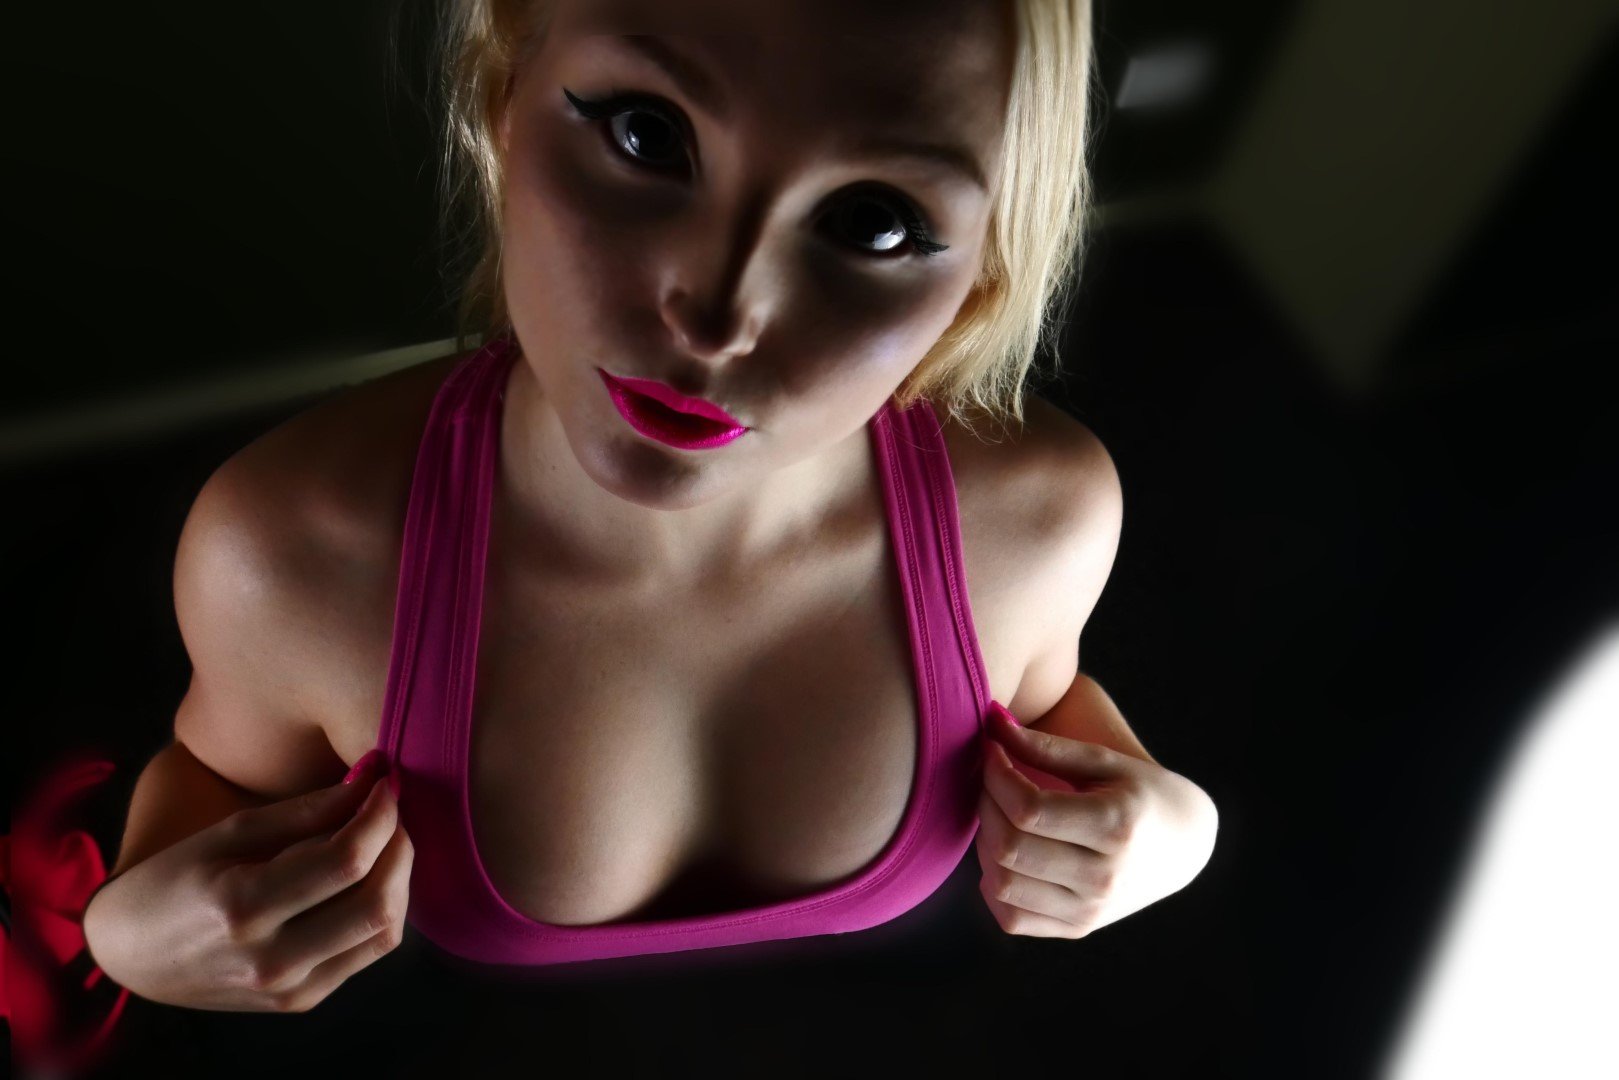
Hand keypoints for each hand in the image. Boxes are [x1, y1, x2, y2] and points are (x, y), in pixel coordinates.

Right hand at [83, 751, 412, 1012]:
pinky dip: (384, 908)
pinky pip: (370, 951)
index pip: (345, 861)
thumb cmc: (177, 879)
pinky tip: (369, 879)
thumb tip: (374, 777)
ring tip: (383, 842)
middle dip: (399, 845)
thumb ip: (305, 810)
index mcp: (242, 908)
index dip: (380, 815)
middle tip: (391, 811)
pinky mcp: (302, 1000)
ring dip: (399, 878)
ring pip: (385, 931)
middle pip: (377, 902)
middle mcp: (270, 959)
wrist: (133, 955)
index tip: (387, 782)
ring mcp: (290, 989)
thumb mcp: (228, 833)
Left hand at [974, 708, 1216, 938]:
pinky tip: (1005, 855)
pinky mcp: (1078, 929)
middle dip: (985, 804)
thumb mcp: (1105, 761)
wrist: (1183, 846)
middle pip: (1010, 846)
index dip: (995, 776)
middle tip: (990, 780)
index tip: (991, 751)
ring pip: (1003, 885)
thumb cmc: (1141, 793)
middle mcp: (1104, 877)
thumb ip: (1048, 746)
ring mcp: (1091, 910)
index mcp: (1116, 826)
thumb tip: (992, 720)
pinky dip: (994, 886)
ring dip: (985, 845)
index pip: (1029, 808)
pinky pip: (1012, 919)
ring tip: (999, 816)